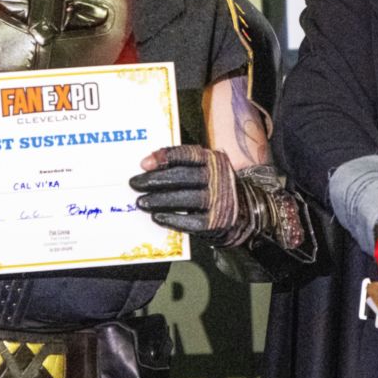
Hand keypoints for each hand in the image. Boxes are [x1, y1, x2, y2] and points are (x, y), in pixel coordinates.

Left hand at [129, 145, 244, 243]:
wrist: (244, 213)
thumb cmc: (213, 188)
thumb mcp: (205, 170)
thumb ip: (182, 165)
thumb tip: (147, 165)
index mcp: (214, 160)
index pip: (187, 155)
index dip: (164, 158)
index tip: (143, 164)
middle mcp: (219, 178)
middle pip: (184, 176)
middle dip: (156, 180)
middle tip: (134, 184)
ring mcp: (220, 201)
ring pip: (186, 198)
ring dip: (160, 200)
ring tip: (141, 202)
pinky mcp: (217, 222)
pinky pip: (191, 221)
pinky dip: (172, 219)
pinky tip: (157, 217)